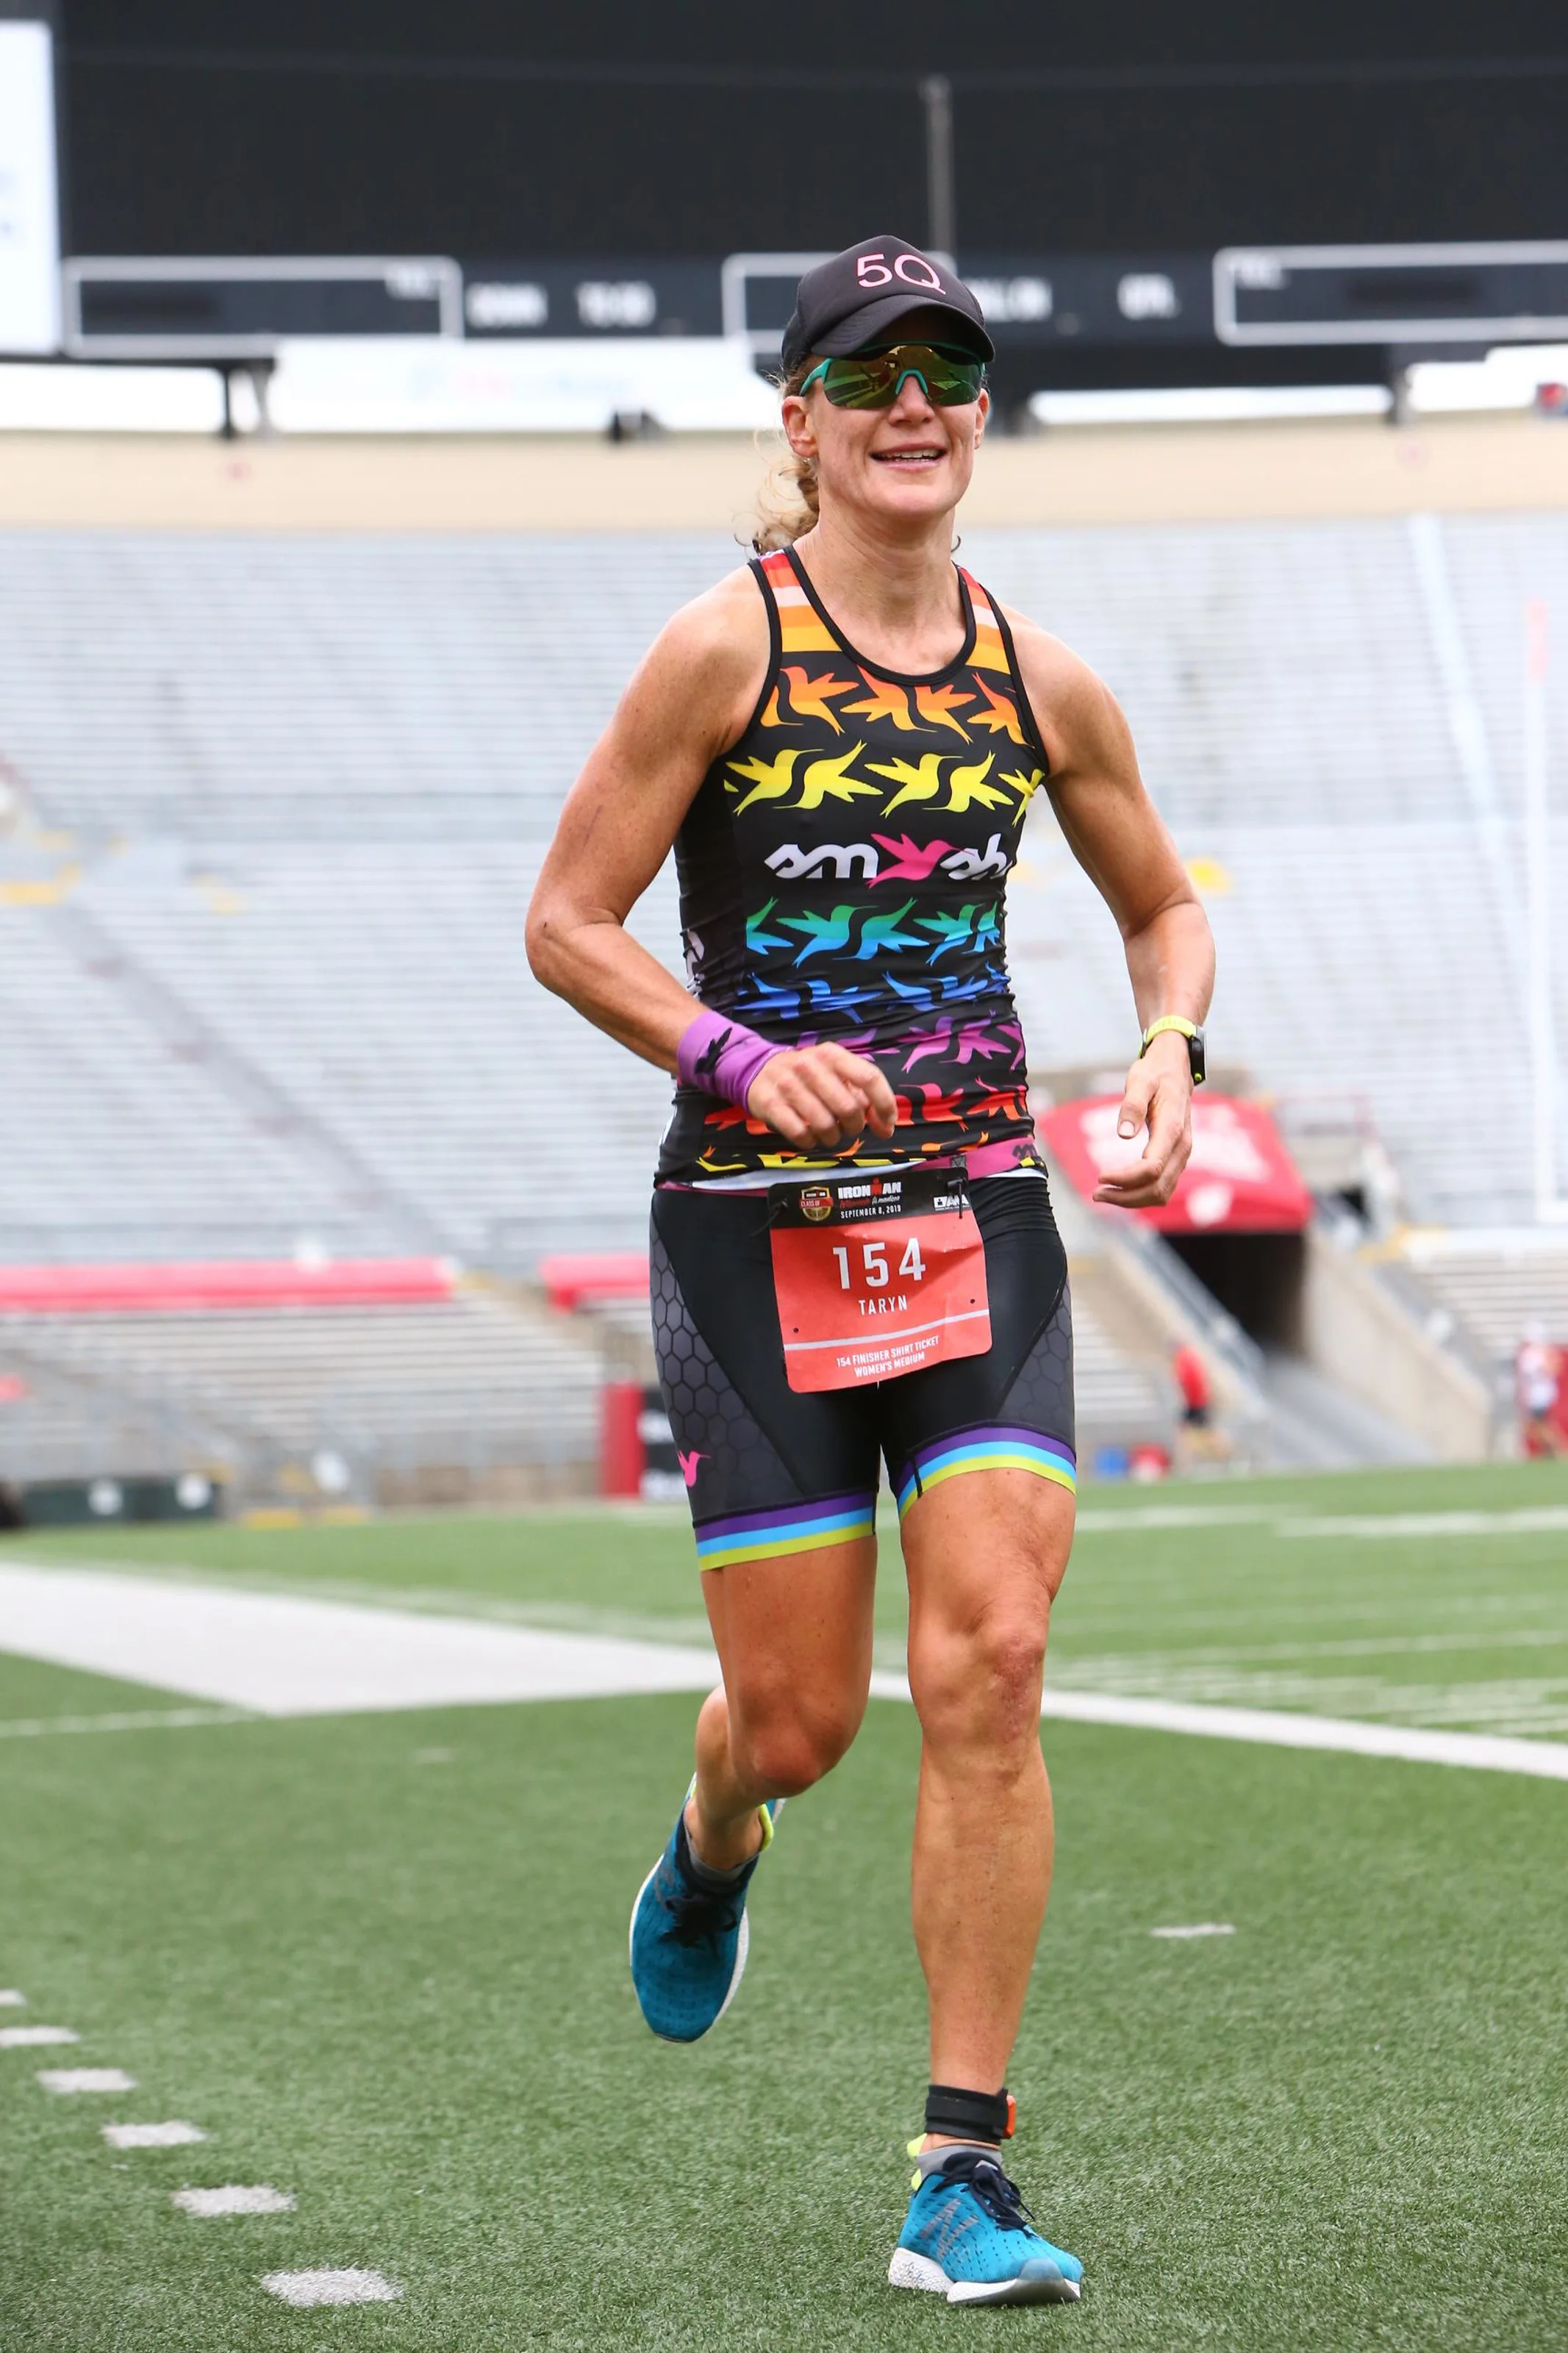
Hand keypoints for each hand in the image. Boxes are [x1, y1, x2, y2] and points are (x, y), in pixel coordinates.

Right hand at [746, 1044, 897, 1149]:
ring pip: (825, 1125)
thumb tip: (885, 1124)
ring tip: (829, 1134)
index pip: (869, 1077)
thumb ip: (860, 1092)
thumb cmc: (807, 1075)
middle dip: (855, 1126)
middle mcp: (810, 1065)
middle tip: (849, 1128)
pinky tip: (809, 1137)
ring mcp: (788, 1085)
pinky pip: (800, 1134)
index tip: (887, 1124)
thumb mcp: (833, 1071)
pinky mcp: (770, 1104)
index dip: (884, 1105)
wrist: (758, 1070)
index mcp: (832, 1055)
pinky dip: (810, 1142)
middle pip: (849, 1107)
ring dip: (833, 1138)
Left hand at [1092, 1031, 1193, 1207]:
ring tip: (1103, 1194)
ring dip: (1133, 1199)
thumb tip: (1123, 1135)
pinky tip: (1119, 1188)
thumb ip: (1132, 1105)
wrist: (1176, 1067)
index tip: (1100, 1177)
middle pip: (1158, 1188)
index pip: (1151, 1168)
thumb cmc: (1155, 1072)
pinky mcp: (1177, 1157)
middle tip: (1096, 1194)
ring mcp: (1182, 1154)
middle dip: (1126, 1197)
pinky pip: (1163, 1186)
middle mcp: (1182, 1147)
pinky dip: (1141, 1194)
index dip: (1126, 1179)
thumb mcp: (1140, 1080)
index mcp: (1173, 1129)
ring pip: (1162, 1192)